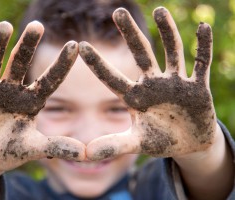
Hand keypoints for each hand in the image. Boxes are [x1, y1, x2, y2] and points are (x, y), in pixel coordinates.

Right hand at [0, 21, 84, 172]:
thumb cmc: (11, 150)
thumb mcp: (34, 148)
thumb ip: (56, 146)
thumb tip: (85, 154)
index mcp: (32, 100)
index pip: (50, 79)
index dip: (62, 64)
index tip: (75, 45)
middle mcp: (13, 90)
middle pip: (21, 62)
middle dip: (28, 45)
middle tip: (37, 26)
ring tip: (5, 26)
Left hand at [79, 7, 215, 159]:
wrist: (188, 144)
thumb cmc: (159, 140)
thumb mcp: (136, 144)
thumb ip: (113, 146)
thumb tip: (84, 154)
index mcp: (135, 98)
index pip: (112, 78)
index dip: (97, 64)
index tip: (80, 46)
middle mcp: (153, 85)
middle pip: (140, 54)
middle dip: (130, 34)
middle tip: (117, 12)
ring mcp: (175, 83)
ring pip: (171, 52)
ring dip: (167, 32)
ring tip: (159, 10)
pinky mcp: (197, 87)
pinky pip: (200, 63)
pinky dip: (203, 47)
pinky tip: (203, 28)